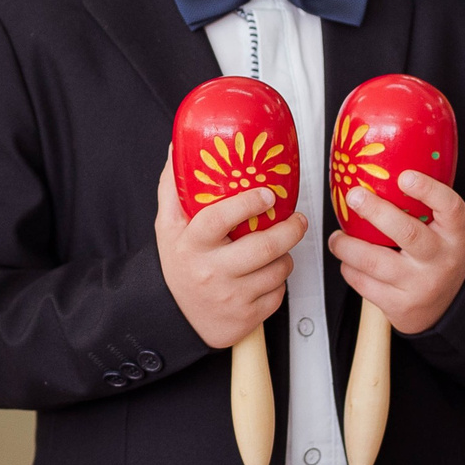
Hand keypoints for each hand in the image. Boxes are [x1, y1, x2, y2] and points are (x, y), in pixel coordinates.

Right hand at [154, 149, 304, 349]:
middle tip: (297, 220)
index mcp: (191, 244)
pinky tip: (265, 275)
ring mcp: (231, 297)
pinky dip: (278, 282)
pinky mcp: (248, 316)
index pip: (219, 219)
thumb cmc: (178, 265)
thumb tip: (177, 148)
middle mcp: (211, 271)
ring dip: (285, 256)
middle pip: (264, 247)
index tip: (267, 195)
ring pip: (278, 269)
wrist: (175, 315)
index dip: (247, 204)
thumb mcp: (167, 227)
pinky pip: (279, 294)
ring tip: (277, 249)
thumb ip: (173, 188)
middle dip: (290, 230)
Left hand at [328, 173, 464, 333]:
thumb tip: (381, 168)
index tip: (405, 175)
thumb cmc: (437, 258)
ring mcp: (420, 284)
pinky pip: (362, 282)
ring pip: (372, 260)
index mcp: (455, 235)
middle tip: (354, 196)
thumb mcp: (444, 231)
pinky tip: (350, 261)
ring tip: (338, 237)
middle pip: (407, 233)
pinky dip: (349, 268)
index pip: (450, 208)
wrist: (448, 306)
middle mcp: (441, 260)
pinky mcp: (400, 305)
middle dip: (375, 211)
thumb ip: (422, 207)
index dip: (428, 190)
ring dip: (346, 245)